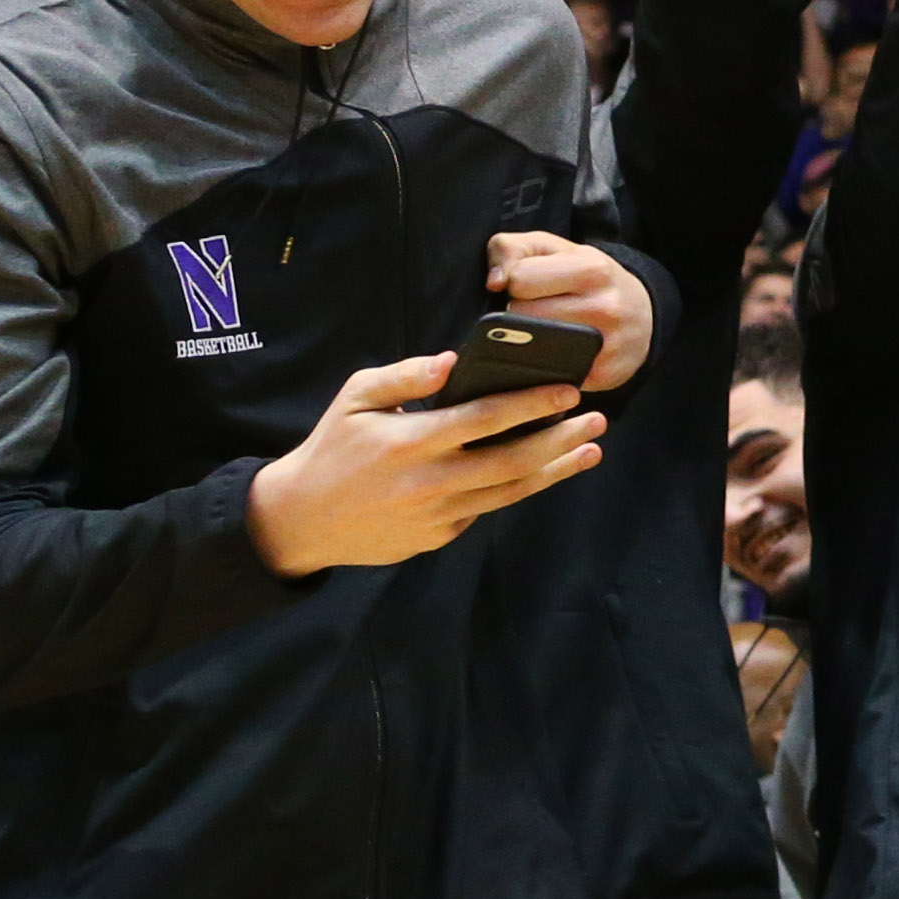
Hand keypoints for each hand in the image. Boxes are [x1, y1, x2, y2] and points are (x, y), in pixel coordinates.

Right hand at [245, 352, 605, 576]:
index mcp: (411, 442)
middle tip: (597, 420)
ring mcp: (438, 514)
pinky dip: (518, 488)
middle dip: (562, 439)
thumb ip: (403, 376)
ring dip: (556, 470)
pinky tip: (545, 471)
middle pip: (513, 460)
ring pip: (511, 491)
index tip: (568, 392)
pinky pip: (486, 509)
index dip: (532, 405)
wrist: (301, 519)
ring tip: (590, 450)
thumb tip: (451, 361)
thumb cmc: (333, 447)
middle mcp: (431, 481)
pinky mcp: (440, 537)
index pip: (485, 418)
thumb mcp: (355, 398)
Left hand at [485, 231, 654, 392]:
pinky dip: (543, 365)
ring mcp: (606, 345)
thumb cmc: (589, 278)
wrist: (644, 313)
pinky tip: (555, 353)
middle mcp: (604, 307)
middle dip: (519, 312)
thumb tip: (494, 282)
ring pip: (532, 347)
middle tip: (538, 310)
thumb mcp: (556, 250)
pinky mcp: (603, 375)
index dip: (516, 282)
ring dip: (528, 340)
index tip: (530, 286)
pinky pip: (549, 375)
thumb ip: (513, 248)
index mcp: (592, 269)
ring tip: (543, 329)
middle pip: (522, 315)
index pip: (519, 279)